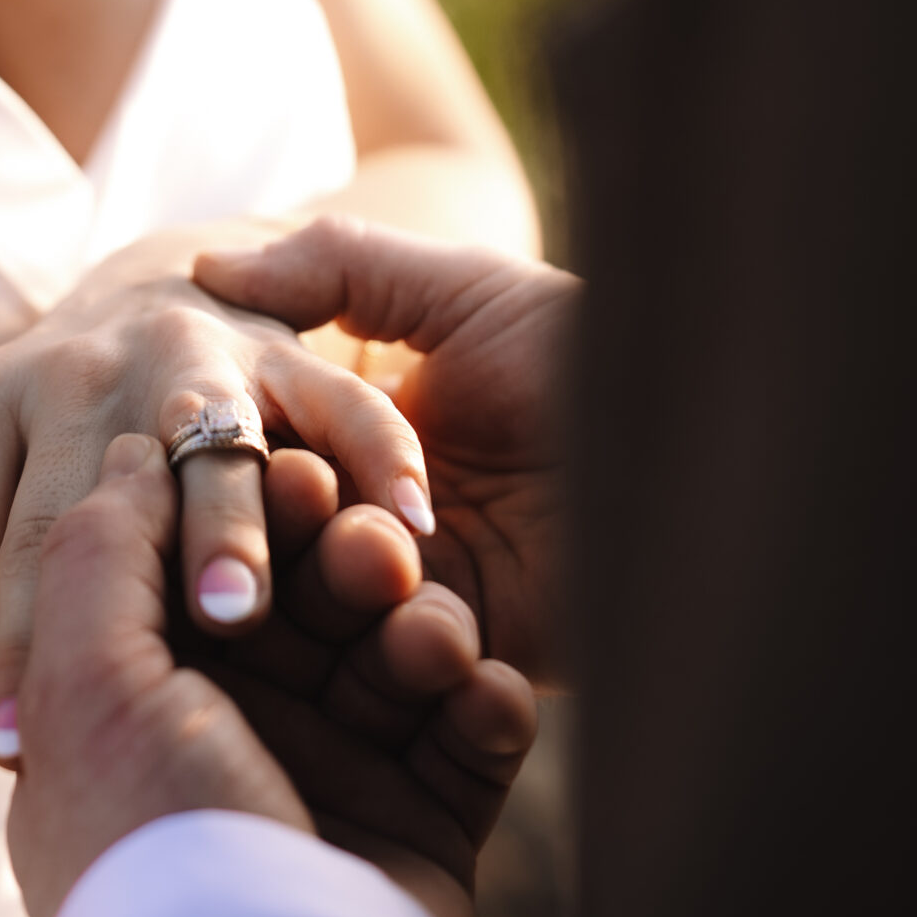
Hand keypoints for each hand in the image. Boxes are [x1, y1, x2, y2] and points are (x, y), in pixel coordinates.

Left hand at [0, 232, 437, 776]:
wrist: (172, 282)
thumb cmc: (69, 440)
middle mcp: (77, 369)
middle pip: (67, 510)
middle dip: (56, 619)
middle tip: (51, 724)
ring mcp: (194, 351)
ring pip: (211, 450)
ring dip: (225, 533)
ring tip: (232, 615)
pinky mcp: (294, 349)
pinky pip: (350, 410)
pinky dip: (382, 465)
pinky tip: (404, 535)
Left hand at [8, 434, 535, 916]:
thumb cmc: (156, 833)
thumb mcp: (86, 681)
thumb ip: (99, 550)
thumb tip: (132, 451)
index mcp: (144, 700)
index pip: (209, 567)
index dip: (252, 513)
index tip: (292, 471)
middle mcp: (237, 731)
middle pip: (313, 598)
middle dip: (350, 561)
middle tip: (373, 547)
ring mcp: (335, 780)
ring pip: (398, 650)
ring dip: (425, 626)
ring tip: (427, 640)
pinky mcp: (423, 825)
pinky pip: (472, 730)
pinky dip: (483, 702)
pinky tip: (479, 694)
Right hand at [196, 219, 576, 684]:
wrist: (708, 432)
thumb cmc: (588, 345)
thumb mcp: (459, 288)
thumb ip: (338, 267)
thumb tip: (207, 262)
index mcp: (360, 428)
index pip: (261, 449)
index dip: (234, 447)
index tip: (213, 432)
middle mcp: (375, 510)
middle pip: (280, 532)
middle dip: (268, 523)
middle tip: (291, 498)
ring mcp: (421, 584)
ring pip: (328, 602)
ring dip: (334, 578)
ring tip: (374, 547)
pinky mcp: (476, 646)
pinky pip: (405, 654)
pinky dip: (400, 633)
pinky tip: (422, 601)